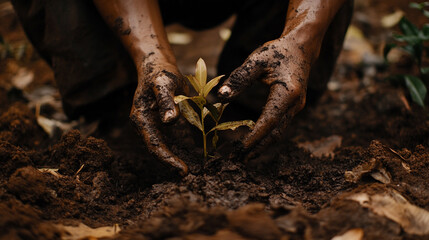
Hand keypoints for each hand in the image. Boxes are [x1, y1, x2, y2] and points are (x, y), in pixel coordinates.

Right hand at [130, 61, 188, 174]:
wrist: (158, 68)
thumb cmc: (160, 74)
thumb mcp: (164, 83)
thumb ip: (166, 101)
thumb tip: (169, 122)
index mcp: (141, 119)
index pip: (155, 145)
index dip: (168, 159)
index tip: (183, 170)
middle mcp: (147, 127)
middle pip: (160, 150)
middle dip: (174, 163)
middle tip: (190, 175)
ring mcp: (156, 127)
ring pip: (168, 148)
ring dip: (180, 159)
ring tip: (196, 169)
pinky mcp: (166, 126)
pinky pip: (176, 141)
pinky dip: (185, 149)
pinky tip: (198, 155)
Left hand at [218, 37, 310, 158]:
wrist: (302, 48)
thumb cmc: (277, 52)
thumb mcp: (257, 60)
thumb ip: (239, 78)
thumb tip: (221, 96)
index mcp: (288, 92)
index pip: (269, 120)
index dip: (255, 136)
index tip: (240, 148)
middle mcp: (295, 104)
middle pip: (275, 133)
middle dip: (257, 148)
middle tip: (237, 160)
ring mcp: (296, 108)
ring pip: (279, 133)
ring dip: (262, 146)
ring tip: (243, 157)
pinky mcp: (293, 109)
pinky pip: (280, 127)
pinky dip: (266, 137)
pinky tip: (254, 143)